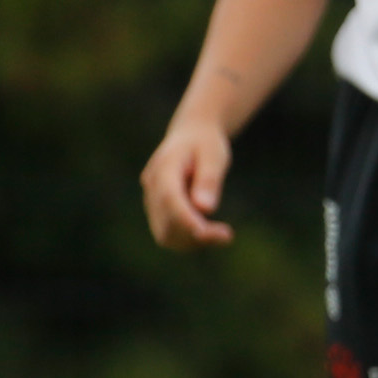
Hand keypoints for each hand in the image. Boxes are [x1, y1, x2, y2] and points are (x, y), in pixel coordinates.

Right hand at [141, 116, 235, 248]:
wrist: (191, 135)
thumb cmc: (206, 144)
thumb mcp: (214, 155)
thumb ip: (209, 180)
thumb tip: (205, 209)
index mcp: (164, 167)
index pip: (170, 199)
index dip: (186, 220)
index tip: (206, 234)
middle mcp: (152, 185)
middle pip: (165, 223)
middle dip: (194, 236)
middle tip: (227, 235)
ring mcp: (151, 199)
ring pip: (165, 234)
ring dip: (192, 242)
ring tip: (222, 234)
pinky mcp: (156, 210)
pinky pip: (168, 233)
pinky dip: (189, 239)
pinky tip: (210, 232)